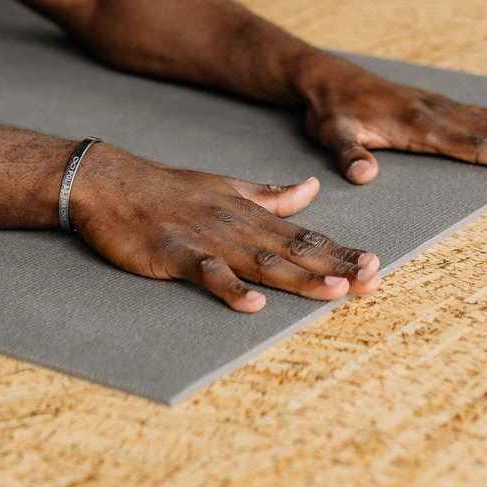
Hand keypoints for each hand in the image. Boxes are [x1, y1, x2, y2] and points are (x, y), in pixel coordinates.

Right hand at [70, 145, 381, 310]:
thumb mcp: (228, 188)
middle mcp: (237, 226)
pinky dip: (230, 288)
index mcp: (251, 214)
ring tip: (333, 290)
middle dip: (333, 265)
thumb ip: (271, 195)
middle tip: (371, 279)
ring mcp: (207, 239)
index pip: (304, 235)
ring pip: (261, 261)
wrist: (112, 183)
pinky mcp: (175, 254)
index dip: (339, 251)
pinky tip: (253, 303)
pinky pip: (207, 273)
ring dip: (298, 276)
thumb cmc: (170, 190)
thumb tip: (312, 189)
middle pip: (293, 249)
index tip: (374, 266)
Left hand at [301, 62, 486, 183]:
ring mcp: (438, 106)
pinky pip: (478, 111)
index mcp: (418, 126)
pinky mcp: (435, 102)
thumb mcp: (333, 134)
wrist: (326, 79)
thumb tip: (365, 175)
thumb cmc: (331, 111)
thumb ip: (349, 154)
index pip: (471, 144)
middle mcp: (436, 113)